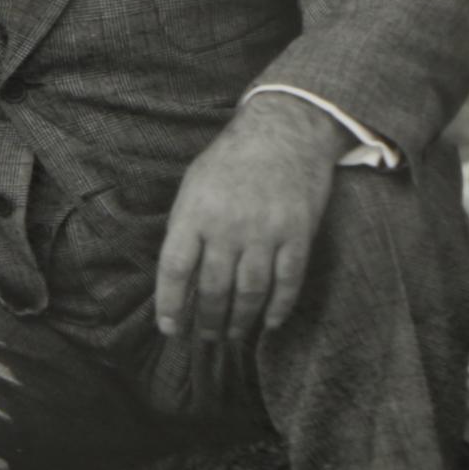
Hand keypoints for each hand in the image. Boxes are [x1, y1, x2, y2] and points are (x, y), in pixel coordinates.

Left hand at [152, 95, 342, 343]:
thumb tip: (180, 274)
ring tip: (231, 334)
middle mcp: (228, 226)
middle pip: (214, 287)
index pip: (175, 269)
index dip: (171, 304)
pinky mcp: (298, 235)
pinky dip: (279, 306)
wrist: (283, 132)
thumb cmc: (230, 160)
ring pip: (250, 291)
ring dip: (240, 319)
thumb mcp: (194, 186)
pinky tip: (269, 322)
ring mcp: (265, 232)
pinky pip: (288, 281)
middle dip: (207, 319)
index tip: (169, 328)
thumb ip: (187, 227)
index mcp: (194, 213)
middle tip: (204, 337)